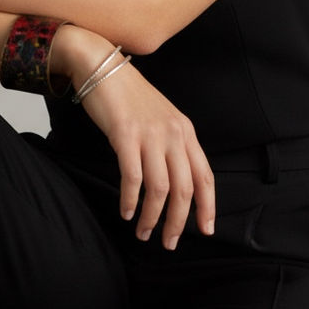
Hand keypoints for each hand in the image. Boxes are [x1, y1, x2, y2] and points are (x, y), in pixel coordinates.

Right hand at [53, 27, 214, 249]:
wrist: (101, 65)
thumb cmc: (128, 95)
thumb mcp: (160, 117)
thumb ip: (171, 143)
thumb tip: (175, 181)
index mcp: (185, 130)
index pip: (205, 176)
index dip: (208, 207)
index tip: (206, 230)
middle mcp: (173, 133)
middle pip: (184, 189)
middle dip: (178, 222)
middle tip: (169, 243)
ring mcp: (150, 134)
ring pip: (160, 189)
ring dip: (152, 217)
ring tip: (143, 232)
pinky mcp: (125, 134)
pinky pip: (132, 177)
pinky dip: (130, 200)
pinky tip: (126, 211)